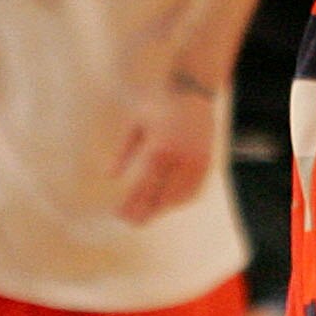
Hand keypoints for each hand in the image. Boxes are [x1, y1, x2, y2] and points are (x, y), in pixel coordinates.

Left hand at [113, 78, 218, 223]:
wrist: (192, 93)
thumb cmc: (158, 107)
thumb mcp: (135, 125)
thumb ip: (122, 152)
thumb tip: (109, 176)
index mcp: (159, 148)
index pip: (142, 186)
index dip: (130, 203)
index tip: (119, 214)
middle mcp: (179, 158)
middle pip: (160, 196)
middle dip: (144, 212)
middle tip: (131, 222)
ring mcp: (195, 162)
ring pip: (177, 197)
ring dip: (161, 208)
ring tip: (147, 215)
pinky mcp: (206, 164)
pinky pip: (192, 190)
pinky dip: (179, 201)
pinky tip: (167, 204)